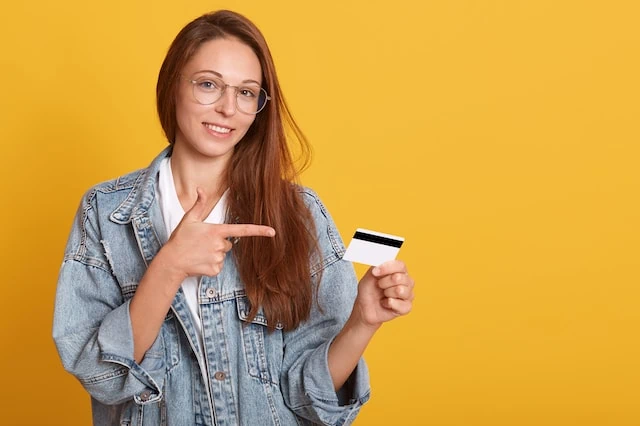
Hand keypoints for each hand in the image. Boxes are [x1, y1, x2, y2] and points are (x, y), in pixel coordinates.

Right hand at [158, 187, 275, 279]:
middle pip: (227, 243)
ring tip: (198, 252)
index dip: (259, 230)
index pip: (242, 230)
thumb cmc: (180, 239)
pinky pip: (218, 266)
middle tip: (201, 243)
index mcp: (216, 231)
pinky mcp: (215, 270)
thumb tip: (201, 189)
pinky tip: (199, 262)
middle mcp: (220, 245)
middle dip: (218, 243)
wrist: (171, 262)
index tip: (272, 232)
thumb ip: (199, 204)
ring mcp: (218, 258)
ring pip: (222, 255)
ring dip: (213, 254)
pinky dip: (210, 265)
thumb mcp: (189, 219)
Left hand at [351, 260, 413, 328]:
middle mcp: (406, 281)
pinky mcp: (406, 307)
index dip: (387, 268)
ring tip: (383, 295)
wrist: (364, 308)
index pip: (400, 265)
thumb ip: (377, 266)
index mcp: (398, 271)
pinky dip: (389, 304)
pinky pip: (402, 304)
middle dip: (384, 282)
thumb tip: (382, 261)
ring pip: (401, 290)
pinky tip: (385, 303)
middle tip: (379, 286)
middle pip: (400, 277)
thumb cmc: (368, 291)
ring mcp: (408, 294)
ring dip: (387, 293)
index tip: (375, 272)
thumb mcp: (369, 276)